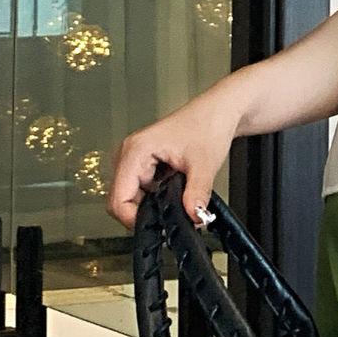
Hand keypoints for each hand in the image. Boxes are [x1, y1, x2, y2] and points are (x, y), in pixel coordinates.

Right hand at [106, 92, 239, 231]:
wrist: (219, 111)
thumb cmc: (208, 123)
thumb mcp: (204, 164)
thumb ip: (196, 194)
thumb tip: (192, 217)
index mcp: (136, 150)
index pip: (118, 198)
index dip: (132, 218)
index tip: (155, 225)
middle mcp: (130, 153)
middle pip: (121, 200)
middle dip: (143, 213)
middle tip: (169, 217)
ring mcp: (136, 158)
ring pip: (131, 196)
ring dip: (151, 205)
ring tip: (175, 200)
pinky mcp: (146, 162)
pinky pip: (142, 189)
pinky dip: (156, 197)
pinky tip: (173, 193)